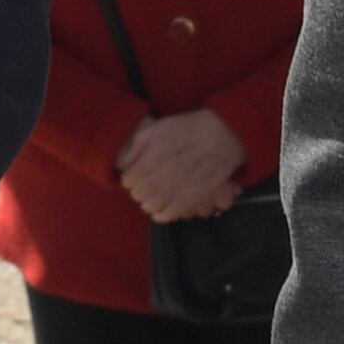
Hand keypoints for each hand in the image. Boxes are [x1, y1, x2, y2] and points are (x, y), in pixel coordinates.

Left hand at [117, 109, 247, 224]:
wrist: (221, 138)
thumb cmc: (188, 130)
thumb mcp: (158, 128)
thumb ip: (137, 145)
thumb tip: (122, 164)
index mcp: (153, 157)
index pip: (129, 179)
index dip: (129, 179)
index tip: (133, 177)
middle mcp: (163, 175)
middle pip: (139, 194)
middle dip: (138, 191)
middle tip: (143, 187)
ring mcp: (177, 189)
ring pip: (151, 205)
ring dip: (148, 202)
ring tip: (151, 197)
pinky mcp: (190, 200)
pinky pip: (168, 214)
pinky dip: (160, 214)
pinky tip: (160, 210)